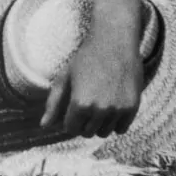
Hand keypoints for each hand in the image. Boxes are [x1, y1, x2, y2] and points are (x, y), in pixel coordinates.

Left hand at [40, 21, 142, 139]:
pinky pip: (120, 129)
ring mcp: (117, 110)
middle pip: (87, 132)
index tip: (72, 107)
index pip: (71, 128)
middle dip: (83, 122)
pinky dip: (115, 122)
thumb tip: (44, 125)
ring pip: (103, 132)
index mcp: (80, 103)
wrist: (114, 42)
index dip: (69, 119)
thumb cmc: (86, 58)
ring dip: (99, 123)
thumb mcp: (65, 77)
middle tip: (85, 103)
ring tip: (98, 103)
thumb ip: (54, 103)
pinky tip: (111, 106)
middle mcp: (99, 110)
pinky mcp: (132, 108)